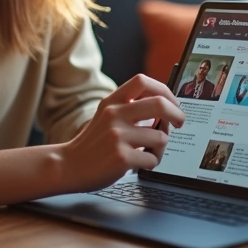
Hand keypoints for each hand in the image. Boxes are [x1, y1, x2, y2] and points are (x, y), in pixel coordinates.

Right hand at [55, 74, 186, 192]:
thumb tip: (164, 109)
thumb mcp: (105, 116)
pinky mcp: (121, 157)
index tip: (172, 103)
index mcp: (112, 101)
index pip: (143, 81)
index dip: (164, 90)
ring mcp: (118, 135)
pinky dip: (151, 164)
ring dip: (161, 148)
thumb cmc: (92, 143)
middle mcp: (114, 114)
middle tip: (180, 122)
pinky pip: (152, 159)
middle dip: (177, 114)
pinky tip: (140, 165)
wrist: (68, 165)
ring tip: (149, 153)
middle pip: (160, 104)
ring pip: (161, 137)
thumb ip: (129, 108)